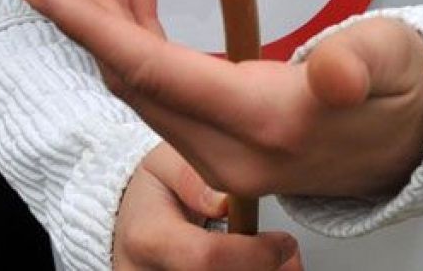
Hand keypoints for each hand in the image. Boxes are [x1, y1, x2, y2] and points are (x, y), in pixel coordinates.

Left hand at [22, 0, 422, 198]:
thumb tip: (332, 72)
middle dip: (95, 8)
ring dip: (116, 18)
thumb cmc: (403, 89)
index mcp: (265, 124)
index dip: (91, 26)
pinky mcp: (223, 140)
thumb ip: (359, 65)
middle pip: (135, 75)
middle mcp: (228, 150)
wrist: (415, 141)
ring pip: (145, 81)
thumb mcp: (392, 62)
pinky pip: (167, 87)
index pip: (153, 72)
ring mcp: (221, 151)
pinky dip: (145, 37)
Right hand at [116, 142, 301, 269]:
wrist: (133, 221)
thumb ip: (192, 177)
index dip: (254, 254)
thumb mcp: (166, 163)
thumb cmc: (154, 190)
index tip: (283, 241)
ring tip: (277, 263)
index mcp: (147, 237)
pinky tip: (260, 270)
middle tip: (289, 257)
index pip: (205, 258)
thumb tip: (223, 201)